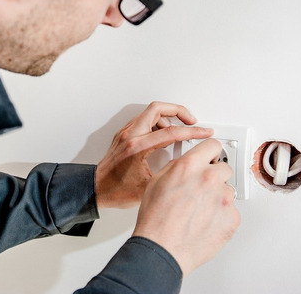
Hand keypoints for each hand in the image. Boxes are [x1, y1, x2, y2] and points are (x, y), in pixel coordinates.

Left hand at [95, 102, 213, 208]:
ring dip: (167, 117)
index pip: (171, 132)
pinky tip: (163, 135)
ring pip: (150, 112)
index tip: (204, 132)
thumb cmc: (116, 190)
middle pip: (158, 108)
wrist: (96, 189)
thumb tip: (186, 167)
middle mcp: (130, 135)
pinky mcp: (124, 135)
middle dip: (179, 111)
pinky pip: (143, 120)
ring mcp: (126, 133)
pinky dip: (157, 123)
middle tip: (191, 120)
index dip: (192, 132)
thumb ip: (169, 173)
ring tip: (178, 131)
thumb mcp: (149, 187)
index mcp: (137, 147)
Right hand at [132, 139, 240, 275]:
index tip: (211, 155)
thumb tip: (187, 164)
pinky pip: (231, 210)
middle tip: (201, 188)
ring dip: (218, 196)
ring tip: (200, 210)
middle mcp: (209, 178)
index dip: (210, 151)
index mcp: (190, 166)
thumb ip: (176, 166)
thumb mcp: (156, 181)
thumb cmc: (156, 219)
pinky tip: (205, 221)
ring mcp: (224, 199)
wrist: (162, 249)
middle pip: (224, 167)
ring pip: (228, 189)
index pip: (213, 145)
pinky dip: (221, 214)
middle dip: (214, 175)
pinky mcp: (233, 218)